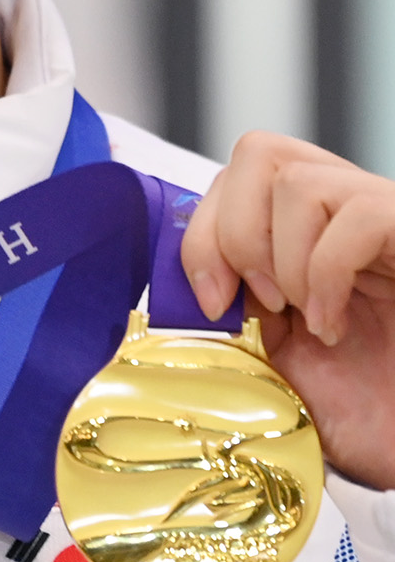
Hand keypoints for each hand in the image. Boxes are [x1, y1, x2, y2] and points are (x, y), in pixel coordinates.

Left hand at [181, 131, 394, 490]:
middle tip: (264, 303)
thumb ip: (231, 302)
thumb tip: (185, 275)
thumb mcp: (272, 352)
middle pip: (258, 153)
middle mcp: (340, 209)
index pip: (231, 176)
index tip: (211, 302)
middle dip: (236, 234)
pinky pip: (359, 216)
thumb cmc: (356, 408)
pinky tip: (335, 324)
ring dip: (285, 261)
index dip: (203, 232)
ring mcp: (382, 217)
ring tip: (310, 318)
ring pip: (298, 180)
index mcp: (299, 228)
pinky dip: (327, 274)